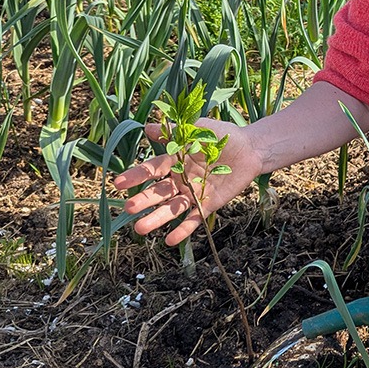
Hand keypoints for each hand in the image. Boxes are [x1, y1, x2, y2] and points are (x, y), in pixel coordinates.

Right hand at [113, 118, 264, 245]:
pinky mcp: (208, 205)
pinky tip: (170, 240)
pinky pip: (194, 219)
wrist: (250, 148)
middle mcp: (180, 180)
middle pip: (158, 192)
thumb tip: (147, 127)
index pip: (151, 170)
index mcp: (174, 161)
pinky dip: (183, 230)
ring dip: (157, 218)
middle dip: (144, 200)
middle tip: (128, 208)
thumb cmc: (221, 136)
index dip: (136, 176)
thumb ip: (174, 132)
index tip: (118, 183)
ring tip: (141, 229)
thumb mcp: (197, 129)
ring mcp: (193, 193)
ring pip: (172, 208)